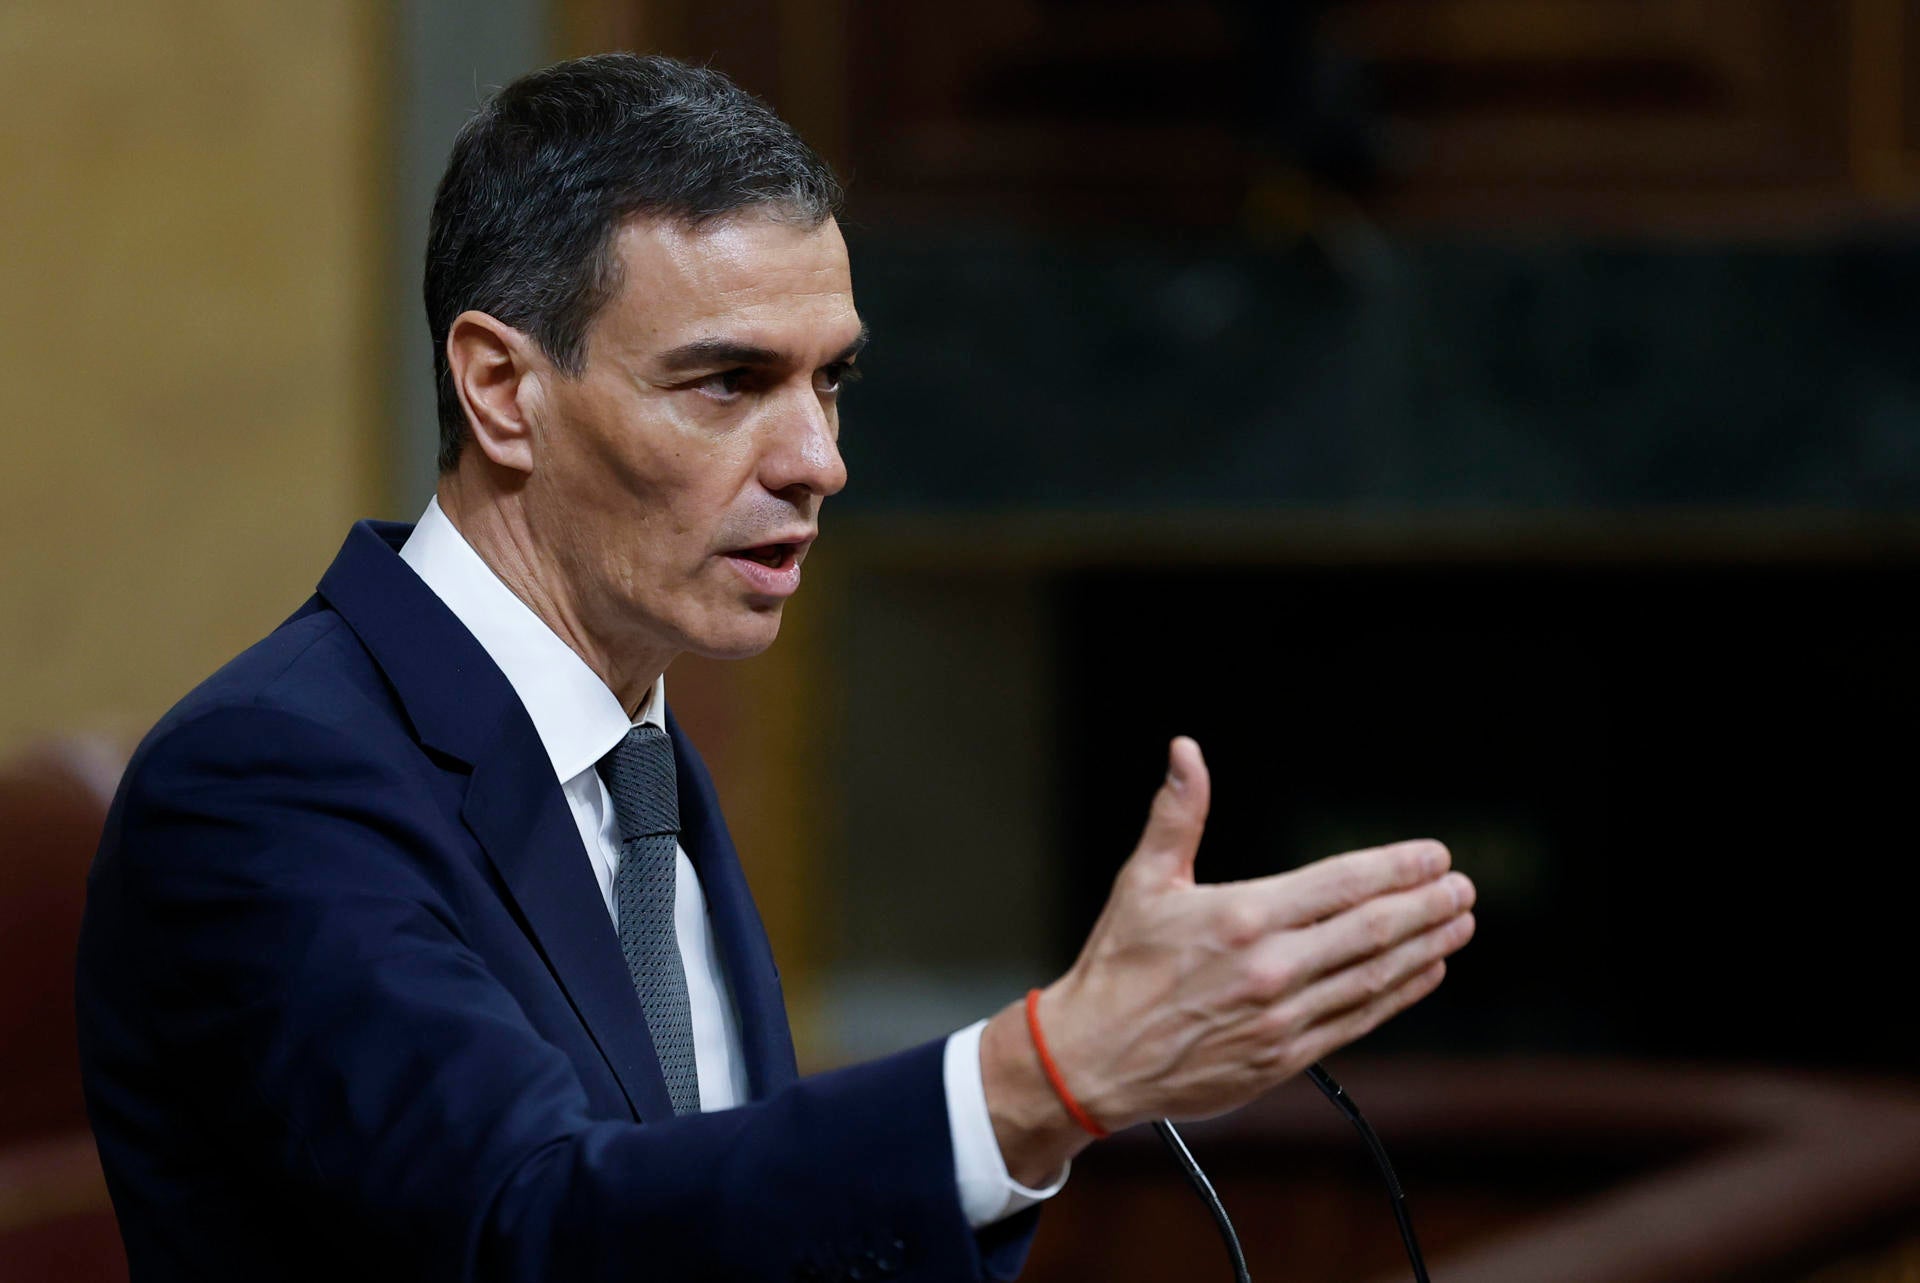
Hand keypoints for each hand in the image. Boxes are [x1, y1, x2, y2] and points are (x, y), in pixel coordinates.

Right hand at [980, 736, 1474, 1183]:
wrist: (1092, 1059)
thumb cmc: (1117, 966)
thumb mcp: (1143, 881)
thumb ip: (1178, 814)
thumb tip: (1186, 749)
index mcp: (1239, 918)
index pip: (1339, 885)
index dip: (1394, 868)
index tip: (1434, 855)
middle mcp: (1268, 969)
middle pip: (1370, 931)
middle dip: (1425, 906)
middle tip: (1462, 887)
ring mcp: (1280, 1019)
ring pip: (1373, 979)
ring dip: (1424, 948)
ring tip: (1458, 924)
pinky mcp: (1282, 1058)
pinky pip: (1357, 1022)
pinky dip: (1398, 996)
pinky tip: (1424, 972)